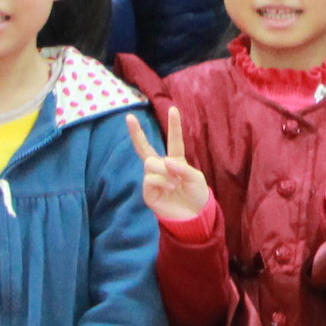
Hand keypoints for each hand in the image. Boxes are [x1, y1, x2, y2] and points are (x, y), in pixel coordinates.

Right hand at [127, 107, 211, 226]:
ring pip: (151, 163)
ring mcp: (153, 179)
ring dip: (164, 171)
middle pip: (145, 148)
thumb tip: (165, 161)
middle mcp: (162, 168)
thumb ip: (182, 168)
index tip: (174, 109)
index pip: (174, 141)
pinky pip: (150, 178)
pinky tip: (169, 189)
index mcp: (176, 161)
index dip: (174, 126)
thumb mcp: (195, 178)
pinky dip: (161, 181)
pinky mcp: (148, 192)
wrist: (194, 216)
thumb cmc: (197, 195)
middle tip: (129, 118)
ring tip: (174, 184)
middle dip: (136, 133)